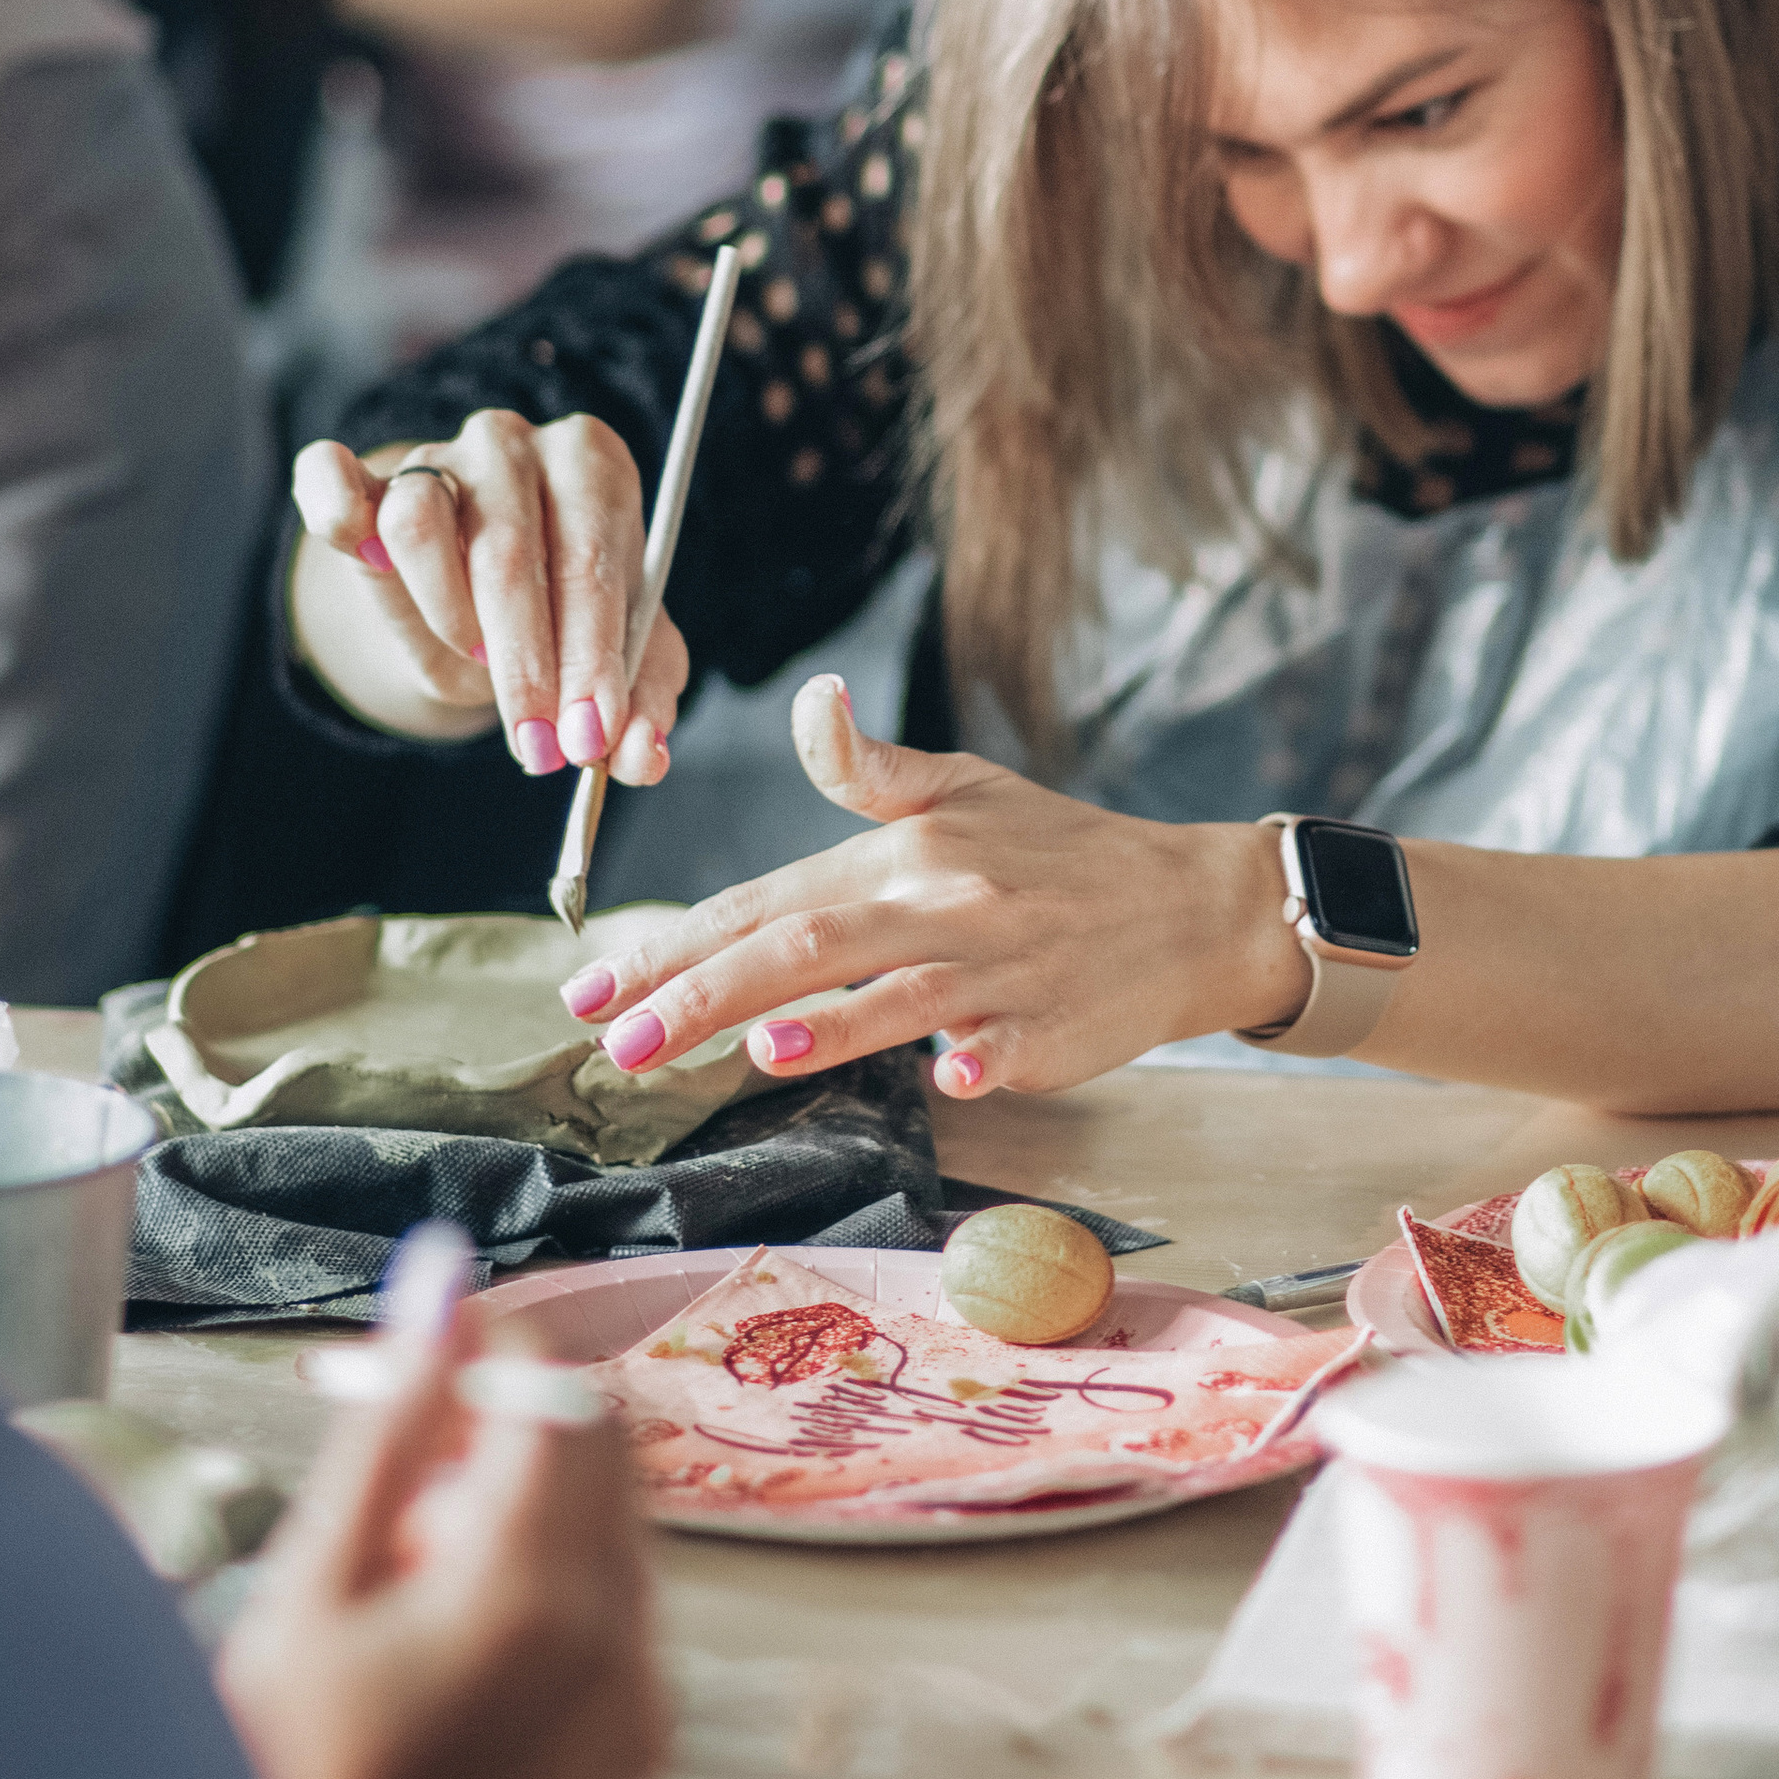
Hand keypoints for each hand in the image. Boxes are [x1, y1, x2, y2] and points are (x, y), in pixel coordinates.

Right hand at [219, 1309, 668, 1778]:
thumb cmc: (293, 1760)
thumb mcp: (315, 1576)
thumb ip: (393, 1419)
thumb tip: (442, 1275)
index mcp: (527, 1582)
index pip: (555, 1385)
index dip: (490, 1352)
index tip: (420, 1375)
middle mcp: (614, 1626)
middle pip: (602, 1438)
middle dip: (510, 1429)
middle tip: (405, 1505)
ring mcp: (643, 1684)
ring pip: (617, 1512)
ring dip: (533, 1508)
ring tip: (425, 1591)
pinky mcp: (648, 1731)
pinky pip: (626, 1596)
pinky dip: (561, 1584)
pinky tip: (469, 1651)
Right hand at [289, 411, 683, 776]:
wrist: (480, 603)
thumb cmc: (561, 617)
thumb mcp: (616, 658)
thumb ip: (640, 700)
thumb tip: (639, 756)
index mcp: (595, 467)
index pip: (593, 560)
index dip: (592, 659)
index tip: (589, 737)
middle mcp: (515, 445)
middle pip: (508, 552)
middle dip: (525, 666)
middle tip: (535, 746)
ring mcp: (435, 455)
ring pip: (420, 522)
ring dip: (448, 612)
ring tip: (475, 654)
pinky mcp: (363, 478)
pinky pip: (333, 481)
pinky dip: (340, 516)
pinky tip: (366, 559)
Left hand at [553, 674, 1309, 1096]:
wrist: (1185, 905)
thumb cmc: (1056, 853)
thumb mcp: (961, 787)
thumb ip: (865, 766)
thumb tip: (812, 701)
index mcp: (903, 852)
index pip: (765, 898)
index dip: (674, 941)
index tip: (593, 985)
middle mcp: (940, 906)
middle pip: (806, 947)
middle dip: (704, 995)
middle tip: (617, 1043)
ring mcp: (997, 973)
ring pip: (899, 998)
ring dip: (828, 1023)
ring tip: (751, 1046)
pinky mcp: (1051, 1030)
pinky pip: (1009, 1046)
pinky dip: (978, 1059)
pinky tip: (950, 1078)